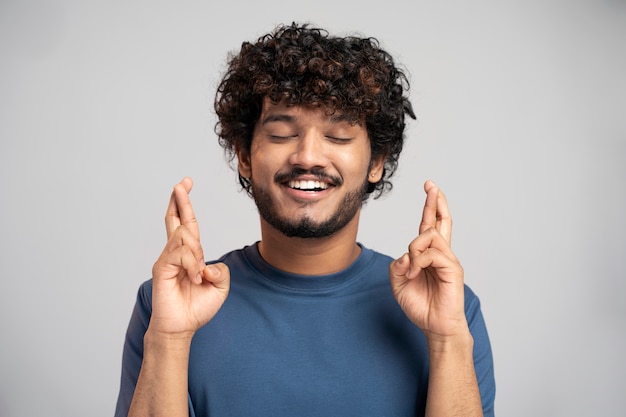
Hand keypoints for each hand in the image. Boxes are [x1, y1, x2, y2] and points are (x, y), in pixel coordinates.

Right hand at [148, 177, 229, 336]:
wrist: (182, 327)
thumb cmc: (197, 307)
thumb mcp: (220, 286)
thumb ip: (221, 270)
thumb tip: (207, 262)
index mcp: (189, 254)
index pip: (187, 223)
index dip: (185, 204)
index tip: (185, 184)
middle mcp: (175, 252)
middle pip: (176, 219)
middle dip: (180, 199)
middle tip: (183, 182)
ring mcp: (167, 258)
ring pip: (185, 236)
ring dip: (197, 253)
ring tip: (198, 275)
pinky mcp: (162, 267)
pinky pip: (181, 253)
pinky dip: (192, 263)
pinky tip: (194, 277)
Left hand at [389, 181, 466, 339]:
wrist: (435, 327)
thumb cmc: (420, 306)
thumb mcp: (398, 283)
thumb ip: (397, 265)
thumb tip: (406, 254)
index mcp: (429, 255)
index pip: (431, 225)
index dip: (430, 207)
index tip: (430, 188)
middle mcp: (441, 254)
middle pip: (440, 221)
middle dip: (435, 202)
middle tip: (431, 185)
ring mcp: (448, 260)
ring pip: (428, 235)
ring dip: (413, 249)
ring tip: (411, 269)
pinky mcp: (452, 268)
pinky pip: (431, 253)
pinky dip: (418, 261)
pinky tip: (414, 273)